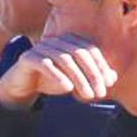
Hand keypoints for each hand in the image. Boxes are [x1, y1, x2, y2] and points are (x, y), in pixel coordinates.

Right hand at [0, 34, 116, 108]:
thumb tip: (113, 77)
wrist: (24, 84)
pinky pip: (44, 64)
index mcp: (68, 40)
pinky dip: (57, 75)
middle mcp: (55, 40)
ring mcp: (40, 47)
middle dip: (92, 74)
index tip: (109, 84)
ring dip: (79, 78)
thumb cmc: (53, 79)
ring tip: (88, 96)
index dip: (101, 65)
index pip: (90, 50)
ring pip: (64, 59)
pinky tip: (67, 88)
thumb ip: (93, 76)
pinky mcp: (28, 58)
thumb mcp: (76, 79)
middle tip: (100, 93)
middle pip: (79, 53)